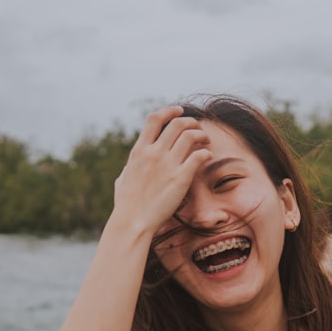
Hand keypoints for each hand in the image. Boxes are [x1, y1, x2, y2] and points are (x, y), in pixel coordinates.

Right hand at [113, 106, 212, 233]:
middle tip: (199, 129)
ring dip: (202, 135)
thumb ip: (131, 166)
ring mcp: (167, 164)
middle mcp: (154, 153)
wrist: (133, 221)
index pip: (155, 119)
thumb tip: (132, 163)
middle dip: (191, 122)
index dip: (169, 111)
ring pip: (190, 135)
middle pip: (177, 124)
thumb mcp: (123, 178)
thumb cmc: (126, 204)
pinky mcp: (181, 178)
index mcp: (139, 150)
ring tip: (206, 141)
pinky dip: (206, 152)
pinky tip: (208, 156)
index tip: (180, 110)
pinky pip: (199, 156)